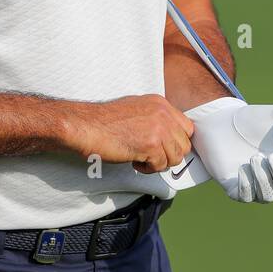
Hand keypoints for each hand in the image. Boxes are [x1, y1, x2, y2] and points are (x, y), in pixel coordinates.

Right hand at [66, 94, 194, 174]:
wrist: (86, 126)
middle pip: (184, 145)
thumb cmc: (104, 121)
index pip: (186, 128)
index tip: (163, 148)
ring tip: (140, 158)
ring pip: (175, 157)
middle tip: (149, 155)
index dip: (176, 142)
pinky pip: (161, 165)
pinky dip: (148, 168)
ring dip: (158, 163)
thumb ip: (156, 119)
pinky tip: (134, 160)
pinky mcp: (151, 144)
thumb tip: (169, 139)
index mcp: (161, 103)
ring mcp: (159, 128)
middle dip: (169, 155)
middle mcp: (163, 113)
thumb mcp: (136, 109)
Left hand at [172, 97, 272, 202]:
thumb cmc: (255, 119)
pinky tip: (242, 167)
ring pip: (267, 196)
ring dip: (263, 179)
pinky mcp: (235, 188)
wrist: (224, 121)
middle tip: (271, 155)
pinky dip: (246, 185)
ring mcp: (256, 186)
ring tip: (254, 157)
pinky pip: (246, 197)